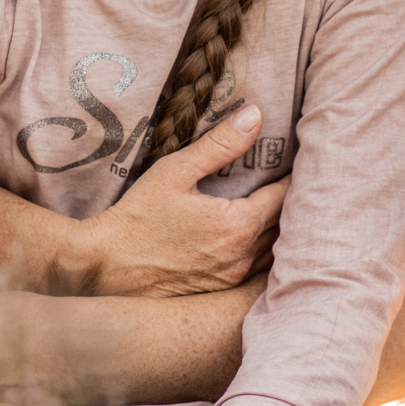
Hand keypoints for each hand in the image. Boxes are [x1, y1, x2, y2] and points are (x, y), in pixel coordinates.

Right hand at [73, 105, 288, 298]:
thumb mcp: (175, 171)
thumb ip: (220, 145)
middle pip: (285, 223)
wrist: (105, 267)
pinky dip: (264, 247)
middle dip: (291, 200)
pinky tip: (256, 232)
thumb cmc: (136, 217)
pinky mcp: (222, 288)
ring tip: (277, 202)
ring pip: (274, 248)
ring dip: (279, 226)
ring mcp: (233, 276)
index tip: (299, 159)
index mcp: (238, 225)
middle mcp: (243, 255)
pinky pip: (257, 265)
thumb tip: (256, 117)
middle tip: (293, 177)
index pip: (285, 196)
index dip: (294, 176)